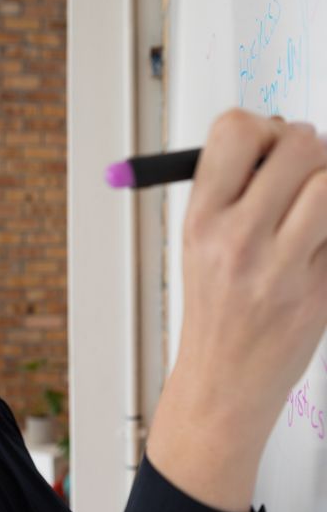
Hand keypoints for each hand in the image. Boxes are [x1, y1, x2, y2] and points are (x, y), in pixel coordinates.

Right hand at [147, 110, 326, 511]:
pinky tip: (321, 247)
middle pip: (301, 144)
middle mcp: (238, 240)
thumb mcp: (197, 245)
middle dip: (310, 151)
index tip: (266, 148)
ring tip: (317, 211)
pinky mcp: (324, 291)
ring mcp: (284, 268)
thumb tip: (278, 137)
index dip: (261, 128)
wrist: (224, 384)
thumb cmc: (215, 312)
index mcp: (200, 222)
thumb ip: (234, 191)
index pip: (236, 131)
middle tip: (303, 175)